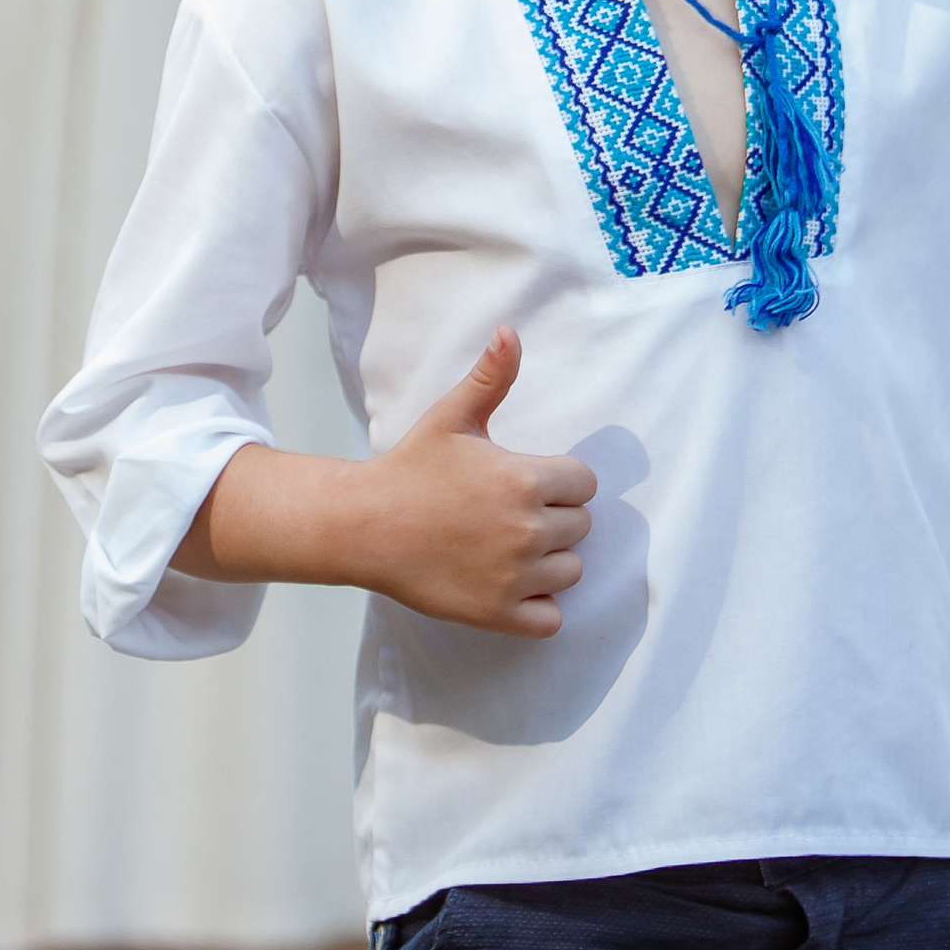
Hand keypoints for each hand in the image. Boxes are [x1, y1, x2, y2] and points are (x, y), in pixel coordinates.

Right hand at [351, 330, 594, 634]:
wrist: (364, 526)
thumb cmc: (410, 468)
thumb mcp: (451, 417)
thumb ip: (491, 377)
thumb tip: (511, 331)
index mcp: (524, 479)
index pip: (584, 483)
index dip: (559, 481)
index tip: (524, 482)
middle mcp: (527, 529)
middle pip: (580, 526)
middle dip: (554, 518)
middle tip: (509, 514)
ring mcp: (515, 576)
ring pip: (571, 570)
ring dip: (550, 561)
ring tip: (510, 548)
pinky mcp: (498, 613)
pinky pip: (551, 619)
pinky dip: (539, 606)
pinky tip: (511, 585)